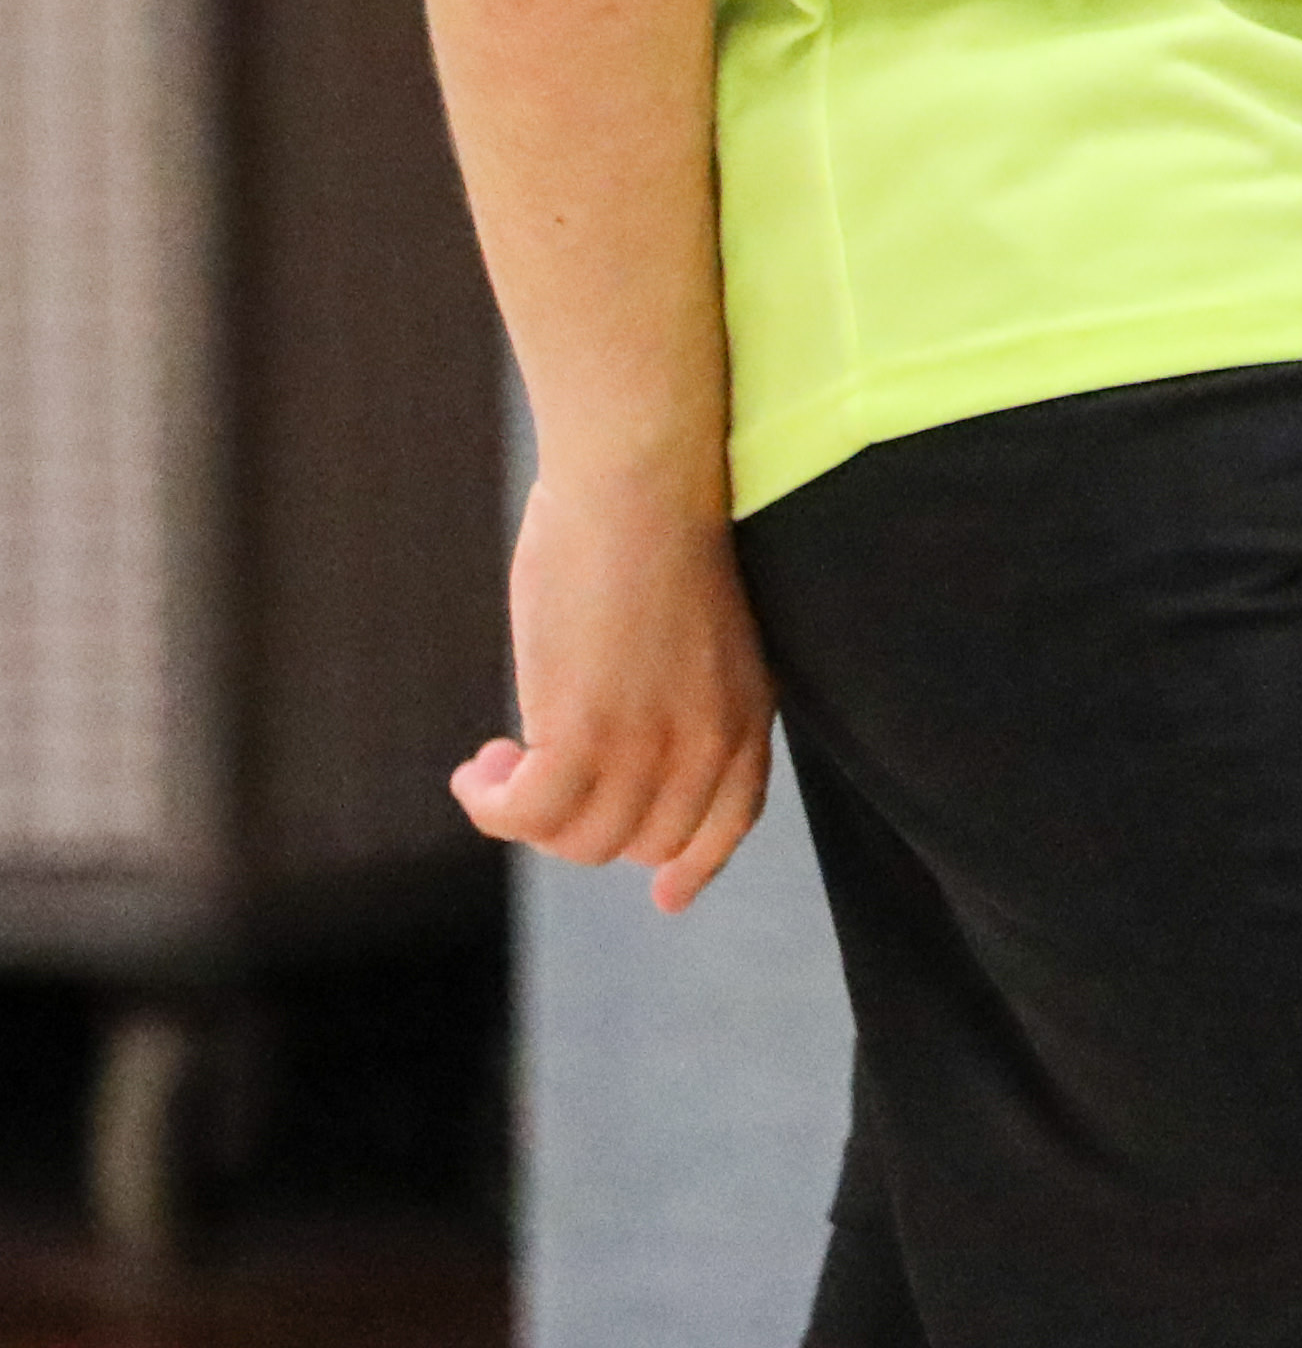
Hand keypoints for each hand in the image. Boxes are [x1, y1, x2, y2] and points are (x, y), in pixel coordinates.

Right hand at [453, 459, 776, 911]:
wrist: (642, 484)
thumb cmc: (657, 538)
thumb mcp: (695, 639)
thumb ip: (677, 706)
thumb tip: (615, 765)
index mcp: (746, 714)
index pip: (727, 822)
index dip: (693, 864)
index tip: (666, 895)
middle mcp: (705, 744)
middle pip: (636, 841)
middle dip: (578, 824)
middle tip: (529, 776)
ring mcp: (647, 746)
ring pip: (578, 837)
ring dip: (525, 813)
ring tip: (499, 761)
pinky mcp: (583, 735)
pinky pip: (526, 814)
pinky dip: (491, 803)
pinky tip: (476, 766)